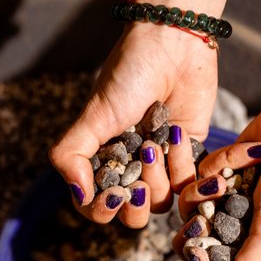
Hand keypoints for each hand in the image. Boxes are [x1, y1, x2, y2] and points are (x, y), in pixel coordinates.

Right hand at [49, 22, 216, 226]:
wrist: (173, 46)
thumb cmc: (128, 75)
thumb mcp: (93, 115)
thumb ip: (71, 155)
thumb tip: (78, 194)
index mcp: (101, 158)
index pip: (95, 205)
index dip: (102, 210)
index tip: (113, 196)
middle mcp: (130, 166)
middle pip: (130, 215)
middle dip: (134, 205)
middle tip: (137, 186)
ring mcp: (160, 163)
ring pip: (160, 202)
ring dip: (158, 179)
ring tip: (156, 145)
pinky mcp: (188, 155)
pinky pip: (187, 183)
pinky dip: (182, 165)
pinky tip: (178, 136)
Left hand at [176, 93, 260, 260]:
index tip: (199, 250)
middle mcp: (246, 231)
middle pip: (196, 245)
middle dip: (197, 227)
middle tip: (208, 212)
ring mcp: (231, 201)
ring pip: (191, 209)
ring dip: (206, 190)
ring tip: (226, 180)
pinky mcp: (222, 172)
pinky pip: (200, 175)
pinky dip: (221, 163)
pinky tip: (249, 154)